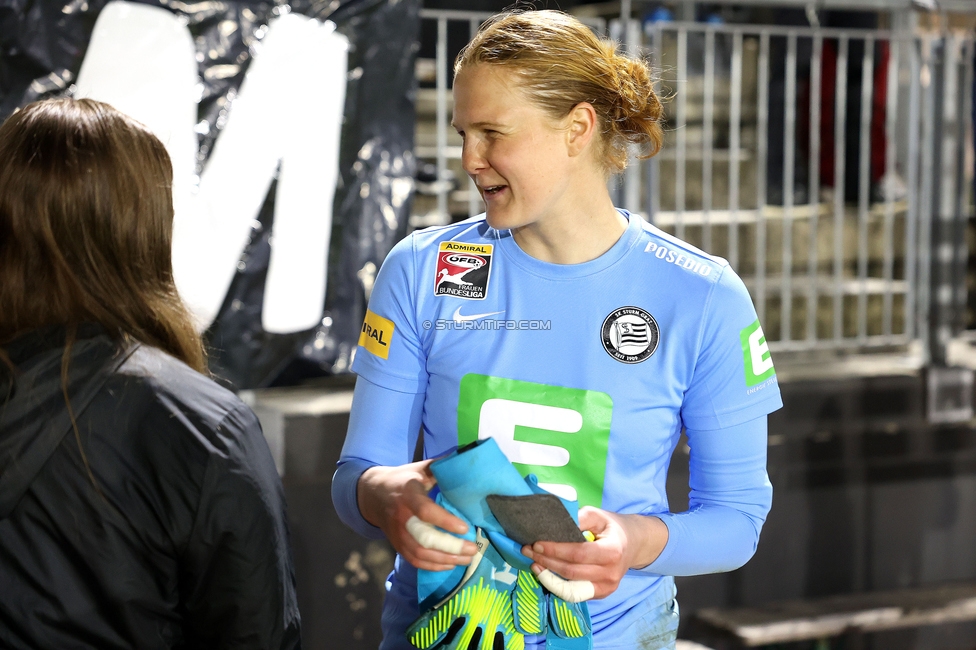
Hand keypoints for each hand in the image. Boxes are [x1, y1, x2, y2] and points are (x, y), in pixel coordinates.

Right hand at [357, 459, 477, 570]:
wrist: (374, 494)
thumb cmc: (403, 479)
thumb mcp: (420, 468)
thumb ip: (441, 467)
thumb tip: (466, 461)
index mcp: (408, 494)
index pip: (425, 511)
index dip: (445, 521)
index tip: (465, 528)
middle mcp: (401, 517)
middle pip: (424, 539)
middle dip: (450, 547)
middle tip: (473, 548)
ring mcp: (397, 534)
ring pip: (421, 553)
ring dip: (446, 559)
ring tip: (468, 558)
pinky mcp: (397, 545)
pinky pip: (415, 560)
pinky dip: (434, 566)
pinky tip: (451, 564)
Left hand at [521, 506, 668, 599]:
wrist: (634, 543)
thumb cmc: (612, 527)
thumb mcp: (598, 515)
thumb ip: (579, 518)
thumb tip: (555, 521)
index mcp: (612, 551)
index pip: (578, 554)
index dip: (555, 550)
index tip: (536, 543)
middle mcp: (611, 573)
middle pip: (571, 572)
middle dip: (546, 562)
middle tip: (527, 550)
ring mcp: (607, 587)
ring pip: (571, 589)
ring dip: (548, 577)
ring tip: (533, 564)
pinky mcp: (602, 594)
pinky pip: (575, 595)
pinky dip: (558, 585)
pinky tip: (545, 574)